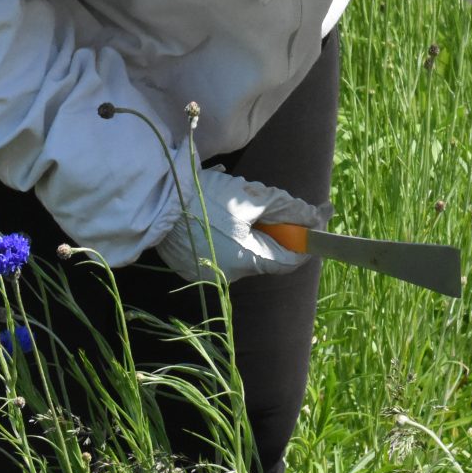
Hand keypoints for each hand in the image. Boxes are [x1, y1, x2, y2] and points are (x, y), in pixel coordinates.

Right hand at [155, 166, 327, 282]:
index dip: (306, 240)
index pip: (289, 260)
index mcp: (247, 261)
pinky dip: (227, 233)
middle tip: (270, 203)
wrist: (154, 200)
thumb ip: (288, 208)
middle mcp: (229, 274)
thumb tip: (317, 216)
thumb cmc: (206, 198)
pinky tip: (217, 211)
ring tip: (238, 201)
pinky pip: (220, 250)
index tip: (316, 220)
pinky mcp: (191, 266)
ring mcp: (207, 272)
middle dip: (274, 228)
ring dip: (249, 228)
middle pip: (266, 253)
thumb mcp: (253, 198)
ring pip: (242, 249)